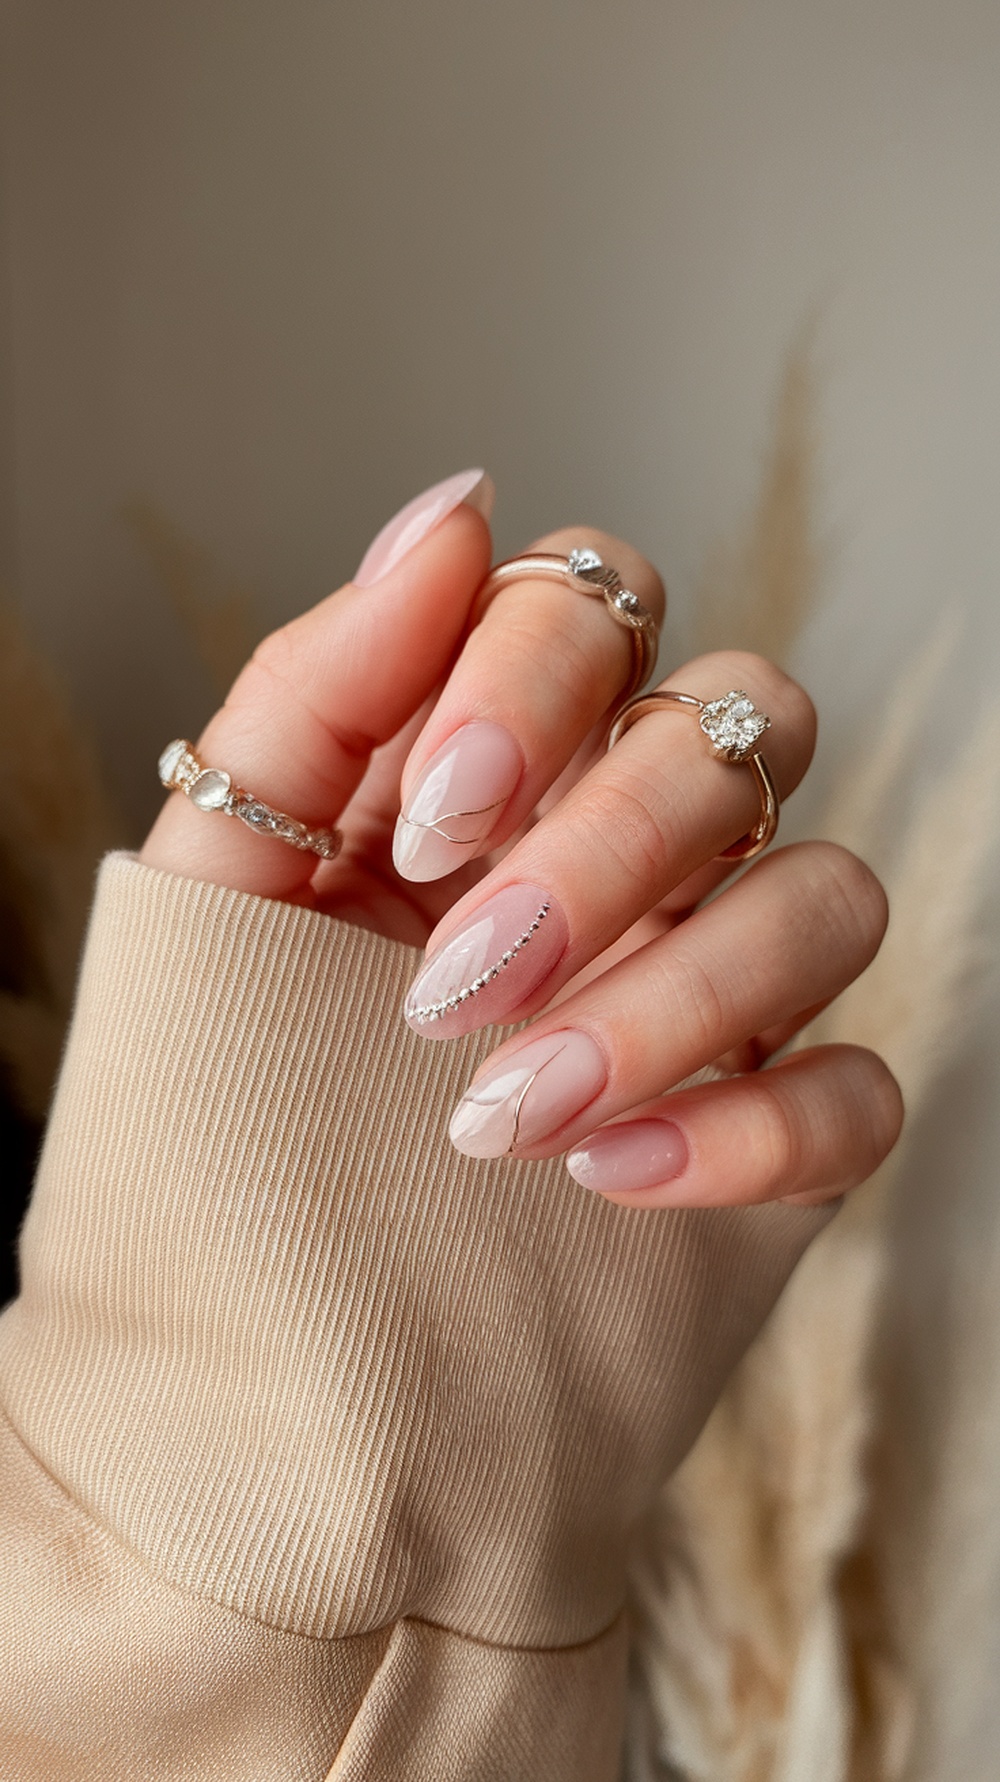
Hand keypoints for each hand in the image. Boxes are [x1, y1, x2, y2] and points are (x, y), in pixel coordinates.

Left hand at [141, 468, 901, 1207]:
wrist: (257, 1289)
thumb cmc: (238, 1059)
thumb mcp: (231, 868)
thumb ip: (321, 683)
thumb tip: (455, 510)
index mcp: (511, 754)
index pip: (599, 602)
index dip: (534, 685)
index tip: (428, 830)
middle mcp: (641, 841)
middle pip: (741, 726)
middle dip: (606, 852)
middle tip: (455, 990)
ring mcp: (724, 980)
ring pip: (829, 896)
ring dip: (680, 998)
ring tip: (512, 1116)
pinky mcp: (776, 1129)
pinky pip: (861, 1090)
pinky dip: (757, 1130)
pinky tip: (609, 1181)